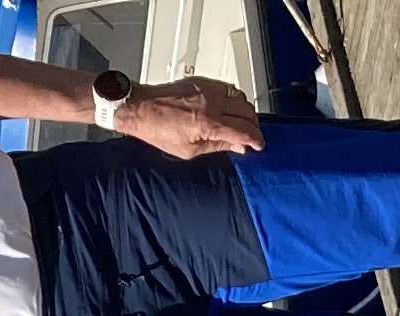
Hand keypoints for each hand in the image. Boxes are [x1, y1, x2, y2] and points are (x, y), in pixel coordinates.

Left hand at [115, 75, 262, 154]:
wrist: (141, 108)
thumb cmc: (158, 129)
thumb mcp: (189, 150)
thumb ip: (218, 147)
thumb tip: (237, 147)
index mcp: (208, 122)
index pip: (243, 130)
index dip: (255, 140)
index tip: (258, 145)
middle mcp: (210, 102)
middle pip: (246, 111)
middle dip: (253, 125)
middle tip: (251, 136)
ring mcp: (207, 89)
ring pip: (239, 97)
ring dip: (245, 111)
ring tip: (241, 123)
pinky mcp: (202, 81)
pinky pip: (227, 88)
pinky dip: (233, 99)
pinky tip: (229, 109)